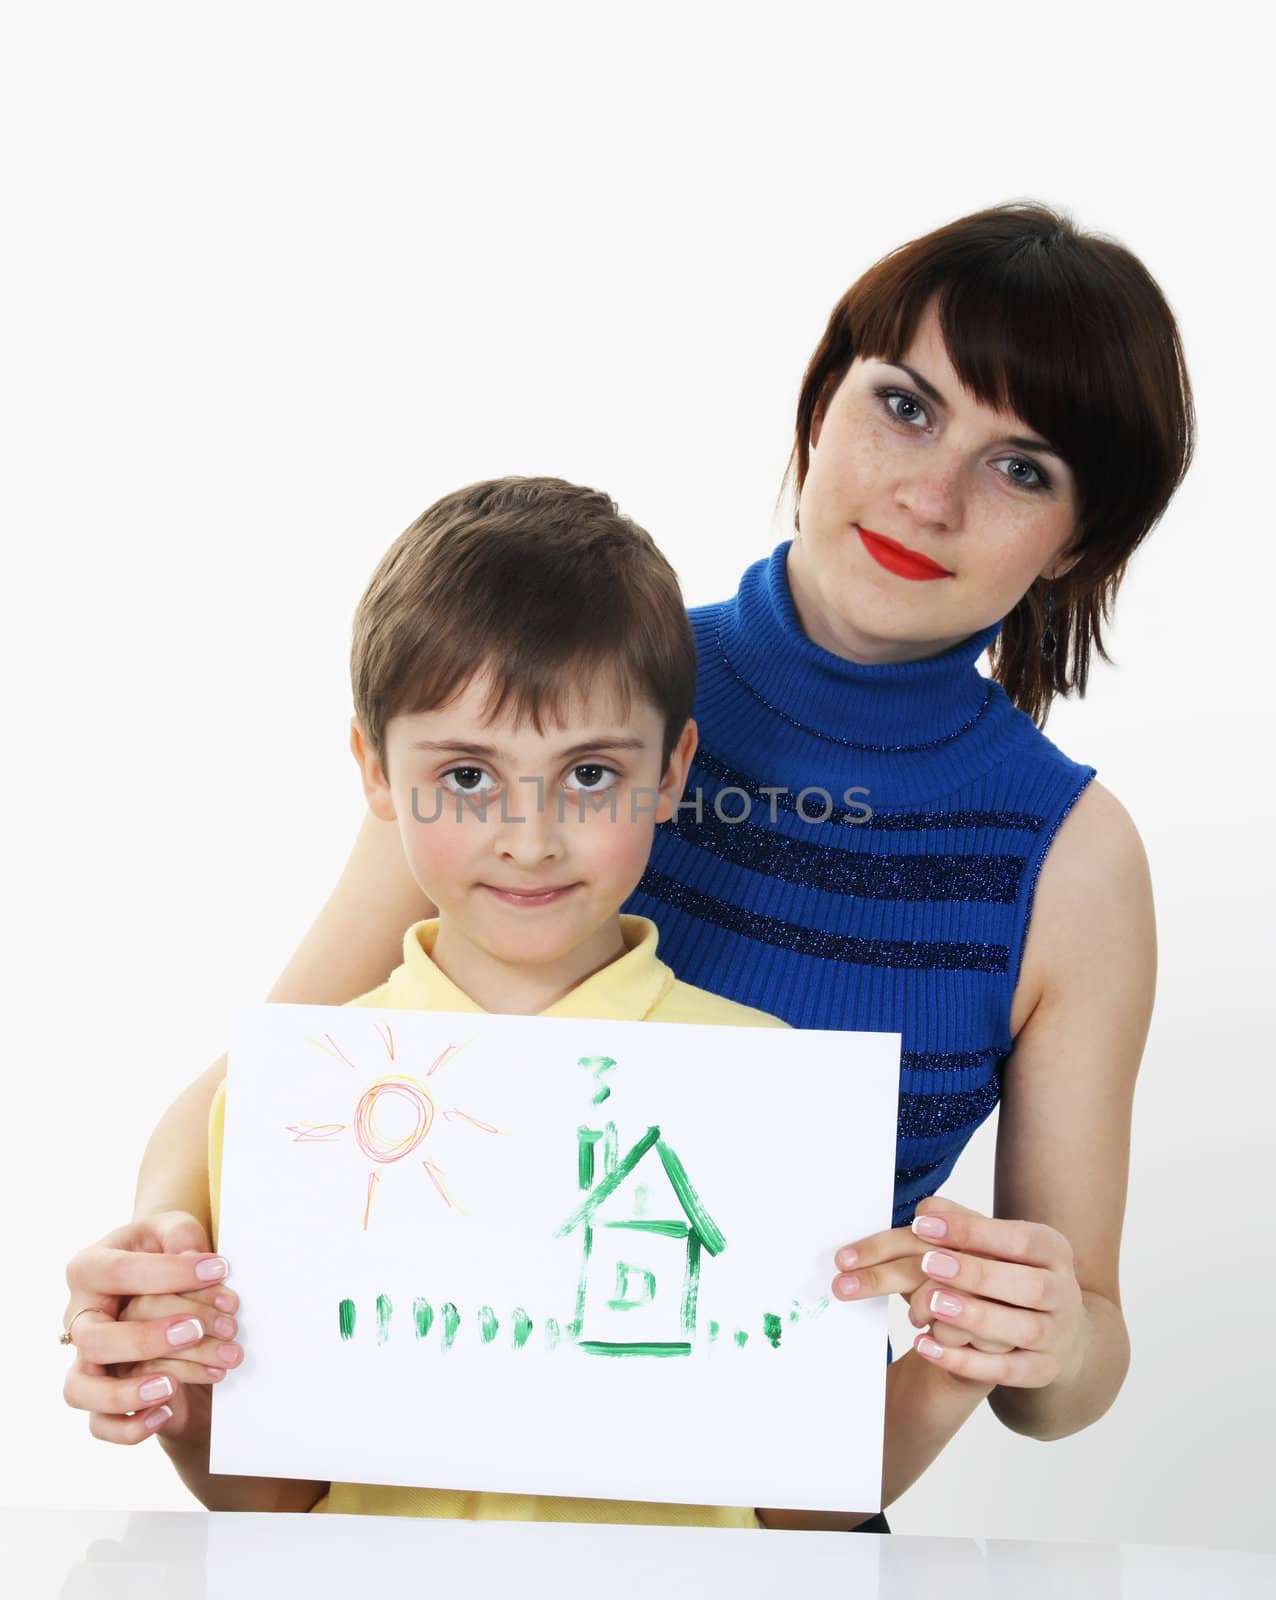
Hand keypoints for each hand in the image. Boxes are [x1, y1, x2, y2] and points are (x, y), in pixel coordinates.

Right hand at [62, 1212, 243, 1445]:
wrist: (161, 1283)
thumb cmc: (164, 1252)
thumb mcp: (172, 1230)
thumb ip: (180, 1234)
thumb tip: (190, 1256)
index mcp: (91, 1269)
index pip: (117, 1272)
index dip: (169, 1273)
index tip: (218, 1269)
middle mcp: (80, 1317)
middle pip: (94, 1338)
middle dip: (148, 1338)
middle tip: (197, 1329)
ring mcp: (86, 1359)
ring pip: (81, 1389)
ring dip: (126, 1393)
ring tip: (173, 1387)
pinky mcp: (101, 1394)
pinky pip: (98, 1425)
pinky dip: (129, 1427)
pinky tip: (167, 1411)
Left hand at [831, 1194, 1087, 1387]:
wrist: (1056, 1331)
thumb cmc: (1012, 1275)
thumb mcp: (997, 1244)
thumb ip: (961, 1223)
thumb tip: (927, 1210)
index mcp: (1054, 1252)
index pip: (1020, 1239)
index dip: (973, 1231)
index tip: (924, 1225)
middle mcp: (1063, 1293)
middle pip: (1029, 1286)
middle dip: (977, 1274)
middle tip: (928, 1263)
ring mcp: (1056, 1336)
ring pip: (1023, 1330)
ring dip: (975, 1317)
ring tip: (931, 1304)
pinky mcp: (1042, 1370)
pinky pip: (1006, 1371)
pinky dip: (964, 1361)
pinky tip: (926, 1345)